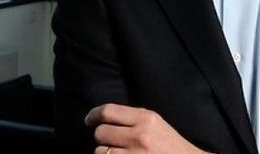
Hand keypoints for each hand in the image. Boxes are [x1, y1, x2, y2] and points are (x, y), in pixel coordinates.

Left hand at [84, 103, 212, 153]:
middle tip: (109, 141)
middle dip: (102, 138)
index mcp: (146, 118)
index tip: (89, 120)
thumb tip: (103, 118)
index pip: (108, 111)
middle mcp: (140, 135)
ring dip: (105, 153)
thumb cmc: (170, 146)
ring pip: (101, 152)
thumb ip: (133, 119)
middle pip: (101, 132)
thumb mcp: (156, 124)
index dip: (94, 115)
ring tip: (117, 153)